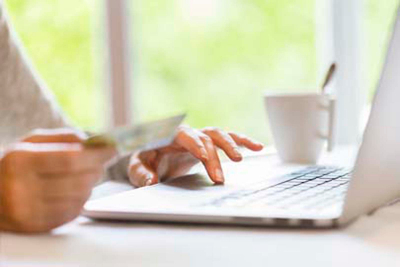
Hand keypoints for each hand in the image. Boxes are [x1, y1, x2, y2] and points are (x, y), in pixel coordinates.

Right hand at [0, 128, 115, 232]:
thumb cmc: (14, 164)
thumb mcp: (31, 142)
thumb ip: (63, 138)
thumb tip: (95, 142)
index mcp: (20, 161)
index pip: (70, 159)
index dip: (96, 155)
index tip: (112, 150)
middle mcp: (21, 187)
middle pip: (77, 181)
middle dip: (97, 170)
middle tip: (102, 163)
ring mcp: (26, 211)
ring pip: (78, 198)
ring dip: (90, 185)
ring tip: (87, 176)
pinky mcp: (32, 226)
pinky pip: (70, 213)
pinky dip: (81, 200)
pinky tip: (75, 191)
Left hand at [128, 126, 262, 186]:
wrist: (152, 155)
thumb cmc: (145, 158)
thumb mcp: (137, 166)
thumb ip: (141, 172)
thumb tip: (150, 181)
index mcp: (170, 135)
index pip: (184, 135)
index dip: (194, 144)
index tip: (204, 156)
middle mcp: (188, 133)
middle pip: (205, 138)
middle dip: (214, 157)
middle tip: (219, 178)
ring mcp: (200, 137)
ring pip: (219, 134)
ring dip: (231, 145)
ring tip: (241, 158)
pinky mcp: (209, 143)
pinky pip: (227, 139)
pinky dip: (242, 141)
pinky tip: (257, 147)